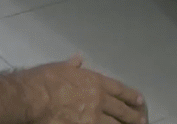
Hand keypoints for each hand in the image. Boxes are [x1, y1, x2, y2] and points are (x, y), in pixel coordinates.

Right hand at [22, 56, 147, 123]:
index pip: (118, 89)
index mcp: (95, 82)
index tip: (139, 100)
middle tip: (142, 120)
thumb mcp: (61, 67)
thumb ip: (73, 65)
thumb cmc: (46, 80)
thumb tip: (78, 58)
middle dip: (132, 116)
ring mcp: (93, 118)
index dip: (130, 95)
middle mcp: (98, 100)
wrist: (34, 98)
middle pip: (121, 110)